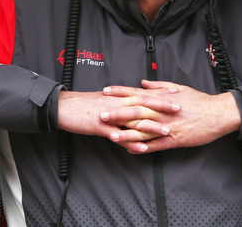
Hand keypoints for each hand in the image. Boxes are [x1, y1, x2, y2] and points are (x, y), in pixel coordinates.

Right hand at [56, 84, 181, 149]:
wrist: (63, 107)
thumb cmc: (83, 105)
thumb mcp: (104, 100)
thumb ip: (120, 102)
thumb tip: (132, 103)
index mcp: (118, 96)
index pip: (143, 93)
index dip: (160, 93)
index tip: (176, 93)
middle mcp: (116, 103)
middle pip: (143, 103)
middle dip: (162, 106)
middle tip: (179, 108)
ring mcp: (109, 115)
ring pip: (133, 120)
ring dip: (151, 126)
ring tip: (166, 131)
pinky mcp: (99, 126)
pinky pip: (117, 136)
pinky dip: (130, 142)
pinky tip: (141, 148)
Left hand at [102, 80, 241, 153]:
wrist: (218, 114)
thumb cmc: (199, 100)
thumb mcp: (179, 88)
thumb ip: (159, 86)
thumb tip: (142, 83)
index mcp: (162, 98)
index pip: (137, 93)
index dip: (121, 92)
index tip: (106, 91)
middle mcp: (162, 112)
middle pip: (136, 112)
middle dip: (118, 113)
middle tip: (101, 114)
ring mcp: (168, 127)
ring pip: (143, 130)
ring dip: (126, 132)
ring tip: (111, 134)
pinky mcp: (175, 140)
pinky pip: (155, 145)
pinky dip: (143, 148)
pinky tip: (130, 150)